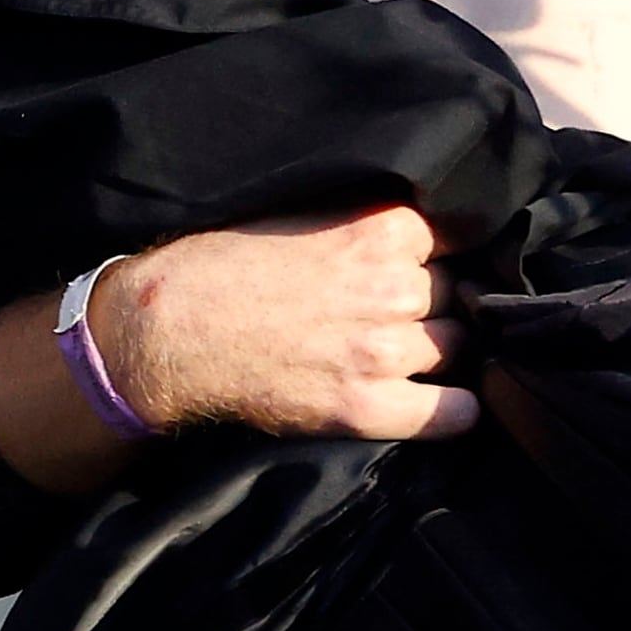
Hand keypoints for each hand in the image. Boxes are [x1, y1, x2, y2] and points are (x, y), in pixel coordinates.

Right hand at [101, 204, 476, 441]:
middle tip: (400, 314)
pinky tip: (449, 404)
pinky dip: (455, 410)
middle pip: (455, 295)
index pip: (455, 239)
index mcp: (379, 230)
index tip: (427, 268)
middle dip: (436, 303)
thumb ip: (362, 222)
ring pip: (455, 347)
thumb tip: (414, 235)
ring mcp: (382, 350)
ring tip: (411, 354)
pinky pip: (449, 413)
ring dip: (439, 351)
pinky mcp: (365, 405)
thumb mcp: (304, 216)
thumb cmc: (225, 265)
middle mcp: (393, 287)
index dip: (438, 257)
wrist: (174, 327)